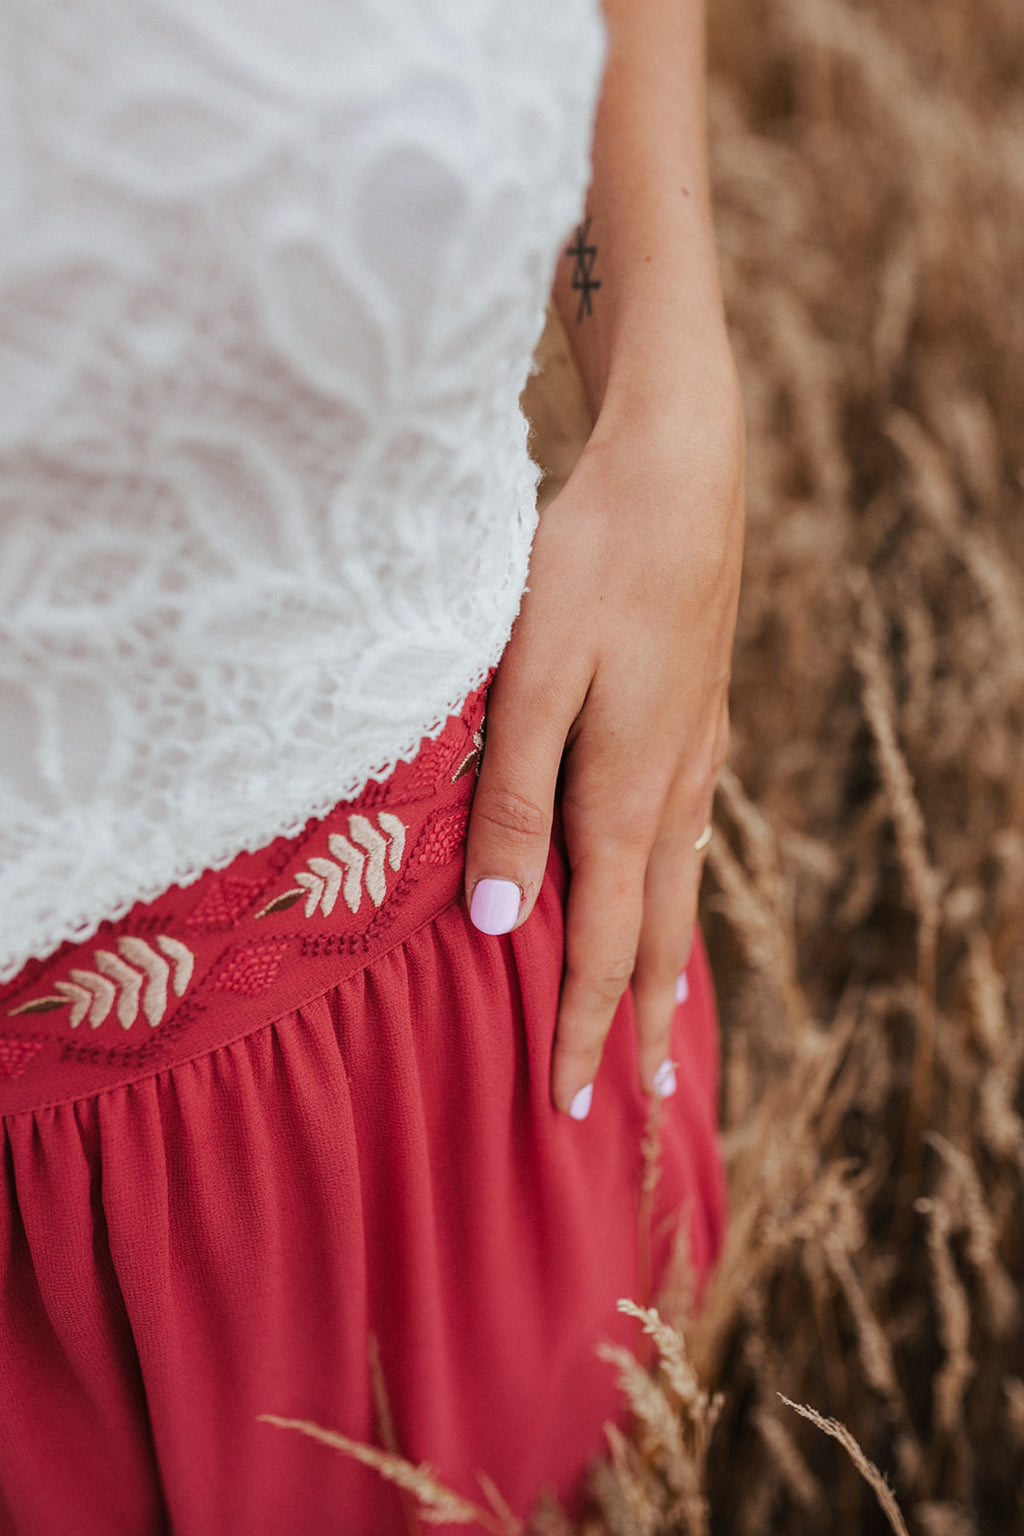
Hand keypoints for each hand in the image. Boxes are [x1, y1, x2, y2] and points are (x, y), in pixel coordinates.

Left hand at [464, 354, 743, 1116]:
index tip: (566, 1107)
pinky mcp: (694, 721)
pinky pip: (685, 837)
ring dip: (666, 968)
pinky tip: (667, 885)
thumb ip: (513, 801)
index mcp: (623, 797)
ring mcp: (691, 756)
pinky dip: (674, 892)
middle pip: (658, 938)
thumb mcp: (532, 679)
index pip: (604, 951)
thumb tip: (504, 923)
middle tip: (642, 1099)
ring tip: (663, 1022)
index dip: (580, 1033)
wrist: (679, 475)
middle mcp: (669, 792)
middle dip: (637, 1024)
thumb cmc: (591, 566)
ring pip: (679, 888)